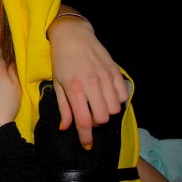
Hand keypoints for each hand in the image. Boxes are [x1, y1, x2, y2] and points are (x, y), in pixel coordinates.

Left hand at [48, 13, 128, 148]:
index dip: (86, 138)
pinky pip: (123, 96)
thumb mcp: (57, 84)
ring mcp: (106, 77)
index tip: (87, 146)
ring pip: (115, 109)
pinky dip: (117, 101)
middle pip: (102, 119)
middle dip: (96, 123)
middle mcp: (92, 84)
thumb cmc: (61, 60)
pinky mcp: (115, 71)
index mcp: (75, 89)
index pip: (84, 121)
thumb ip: (64, 108)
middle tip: (89, 115)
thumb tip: (65, 128)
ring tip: (98, 104)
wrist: (72, 35)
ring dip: (107, 112)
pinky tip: (107, 95)